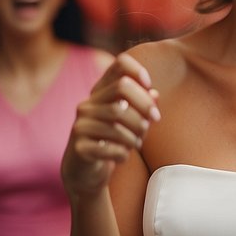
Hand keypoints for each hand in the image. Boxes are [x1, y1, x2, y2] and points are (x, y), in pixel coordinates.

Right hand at [61, 54, 159, 199]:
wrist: (85, 171)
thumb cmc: (112, 141)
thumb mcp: (131, 122)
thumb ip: (143, 107)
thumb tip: (154, 94)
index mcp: (100, 94)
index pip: (119, 64)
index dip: (138, 70)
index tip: (149, 86)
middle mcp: (87, 105)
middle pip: (121, 88)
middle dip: (144, 104)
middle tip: (156, 119)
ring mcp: (80, 125)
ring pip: (117, 119)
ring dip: (135, 133)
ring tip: (138, 142)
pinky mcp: (79, 147)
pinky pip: (109, 147)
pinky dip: (123, 153)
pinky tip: (123, 156)